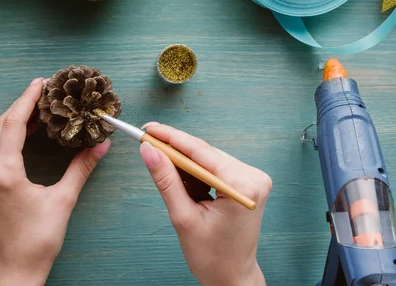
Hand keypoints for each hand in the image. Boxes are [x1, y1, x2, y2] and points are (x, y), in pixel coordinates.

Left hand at [0, 78, 110, 285]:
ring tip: (40, 106)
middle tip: (44, 90)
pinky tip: (31, 130)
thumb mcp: (64, 200)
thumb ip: (81, 168)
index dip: (27, 100)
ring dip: (16, 118)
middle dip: (22, 104)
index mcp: (4, 172)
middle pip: (2, 125)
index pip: (13, 124)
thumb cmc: (38, 239)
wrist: (16, 268)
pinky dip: (12, 133)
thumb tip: (101, 144)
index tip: (41, 83)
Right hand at [139, 124, 271, 285]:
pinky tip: (181, 179)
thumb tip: (148, 151)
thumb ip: (166, 180)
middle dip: (174, 149)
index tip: (147, 129)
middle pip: (204, 153)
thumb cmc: (211, 256)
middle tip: (146, 143)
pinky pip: (214, 166)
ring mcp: (252, 178)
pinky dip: (194, 171)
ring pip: (207, 158)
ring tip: (163, 169)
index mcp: (243, 186)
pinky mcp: (247, 182)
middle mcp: (253, 177)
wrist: (231, 276)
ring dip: (183, 162)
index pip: (200, 152)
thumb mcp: (183, 217)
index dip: (171, 137)